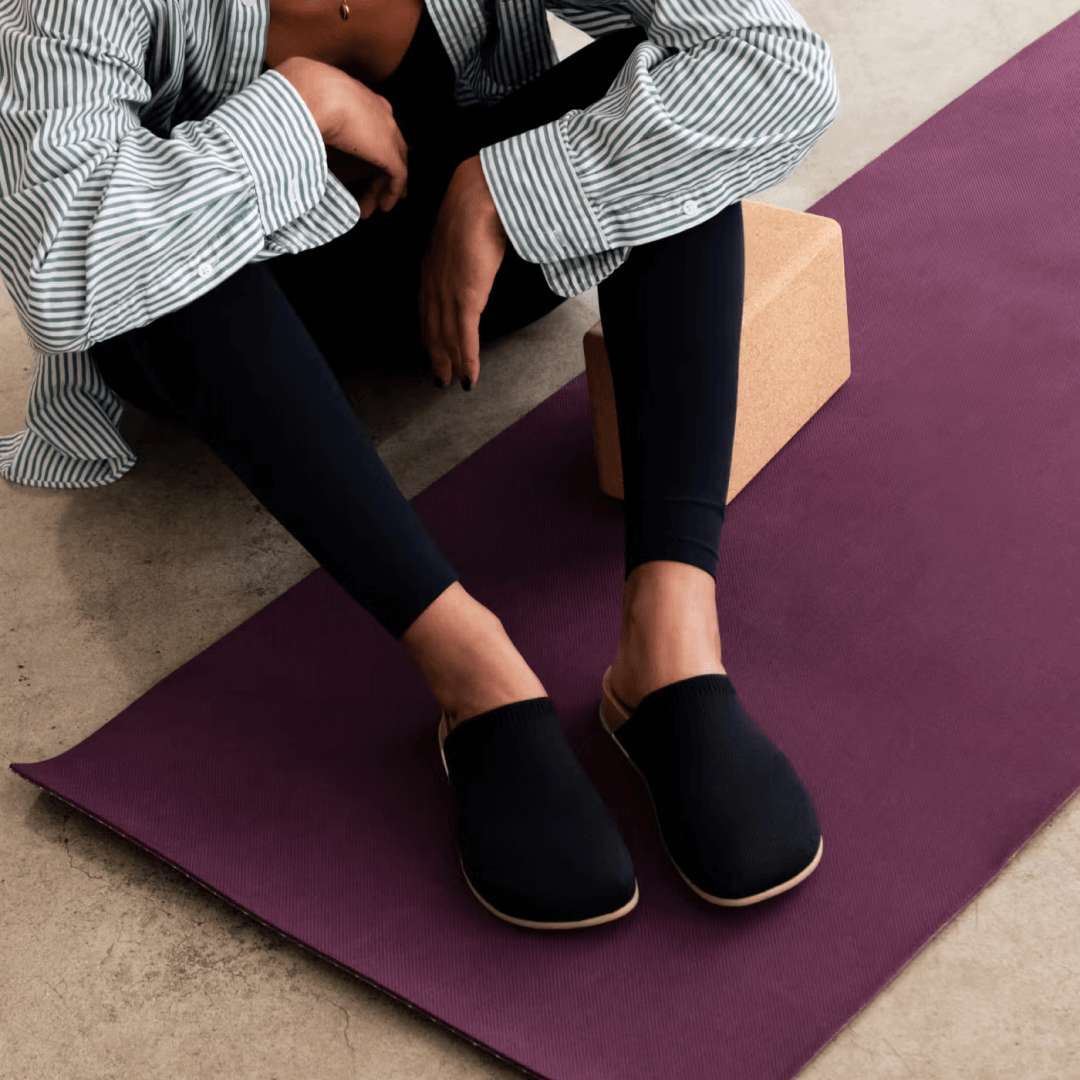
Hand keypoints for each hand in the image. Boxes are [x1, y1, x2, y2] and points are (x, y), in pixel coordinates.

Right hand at [274, 56, 407, 217]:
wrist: (310, 93)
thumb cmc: (299, 94)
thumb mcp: (307, 106)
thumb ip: (313, 122)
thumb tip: (299, 141)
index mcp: (360, 98)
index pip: (375, 127)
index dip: (372, 149)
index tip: (363, 167)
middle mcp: (379, 113)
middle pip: (389, 147)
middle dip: (381, 172)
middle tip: (370, 194)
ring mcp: (388, 132)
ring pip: (394, 165)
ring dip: (382, 189)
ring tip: (370, 208)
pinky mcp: (389, 152)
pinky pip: (398, 177)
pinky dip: (392, 193)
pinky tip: (383, 207)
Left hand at [419, 155, 507, 389]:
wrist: (479, 195)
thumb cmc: (478, 205)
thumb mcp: (466, 232)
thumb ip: (467, 249)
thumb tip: (477, 254)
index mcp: (433, 266)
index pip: (428, 309)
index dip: (431, 332)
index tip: (434, 348)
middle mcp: (434, 282)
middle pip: (433, 328)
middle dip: (437, 354)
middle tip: (440, 376)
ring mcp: (447, 291)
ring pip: (447, 336)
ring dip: (451, 362)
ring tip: (455, 381)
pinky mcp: (464, 296)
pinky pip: (464, 335)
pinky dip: (466, 359)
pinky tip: (469, 376)